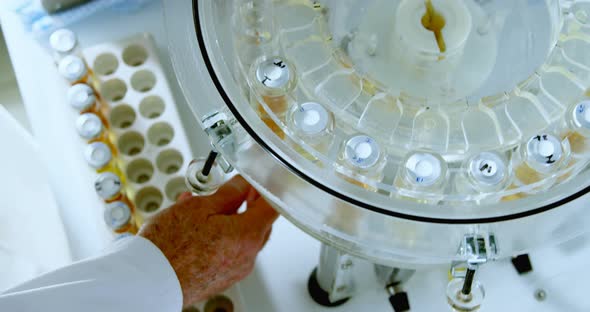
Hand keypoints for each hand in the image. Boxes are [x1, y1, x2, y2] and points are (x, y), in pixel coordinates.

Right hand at [140, 175, 278, 305]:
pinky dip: (220, 237)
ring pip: (241, 237)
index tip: (256, 180)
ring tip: (202, 206)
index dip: (266, 189)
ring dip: (228, 219)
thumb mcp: (199, 207)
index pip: (273, 207)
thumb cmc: (169, 247)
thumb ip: (228, 193)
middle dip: (247, 204)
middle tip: (230, 191)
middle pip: (259, 223)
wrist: (148, 282)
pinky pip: (229, 251)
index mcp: (247, 236)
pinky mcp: (221, 279)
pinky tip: (197, 227)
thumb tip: (242, 184)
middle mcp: (247, 257)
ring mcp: (235, 271)